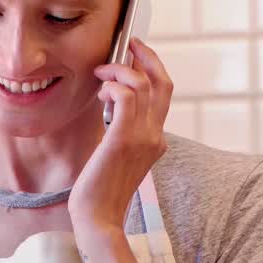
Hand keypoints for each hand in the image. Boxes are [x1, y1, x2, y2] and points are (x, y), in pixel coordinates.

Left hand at [70, 38, 172, 239]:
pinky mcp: (122, 139)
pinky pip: (124, 97)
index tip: (135, 54)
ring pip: (141, 84)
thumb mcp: (119, 157)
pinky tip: (100, 92)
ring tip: (101, 74)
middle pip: (162, 82)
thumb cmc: (102, 191)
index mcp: (157, 140)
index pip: (164, 94)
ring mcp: (142, 138)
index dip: (152, 68)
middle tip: (128, 44)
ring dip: (119, 70)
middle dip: (145, 56)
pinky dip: (112, 86)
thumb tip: (114, 105)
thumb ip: (123, 133)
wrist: (98, 218)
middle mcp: (156, 136)